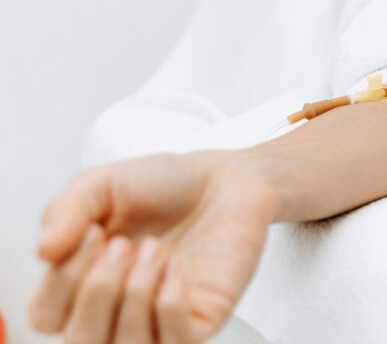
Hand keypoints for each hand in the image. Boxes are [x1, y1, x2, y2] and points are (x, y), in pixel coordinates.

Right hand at [28, 150, 276, 343]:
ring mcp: (159, 320)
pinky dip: (169, 302)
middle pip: (79, 341)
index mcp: (84, 282)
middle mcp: (117, 308)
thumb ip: (66, 210)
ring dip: (135, 295)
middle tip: (123, 245)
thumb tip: (43, 250)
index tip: (92, 234)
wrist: (225, 177)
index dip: (62, 280)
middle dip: (97, 290)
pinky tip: (177, 266)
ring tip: (154, 250)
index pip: (46, 316)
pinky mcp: (201, 320)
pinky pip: (175, 340)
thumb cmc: (167, 183)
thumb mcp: (102, 184)